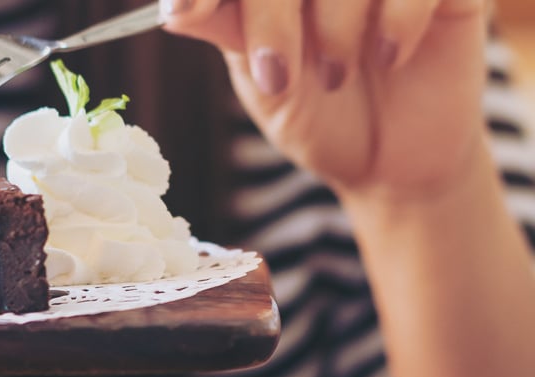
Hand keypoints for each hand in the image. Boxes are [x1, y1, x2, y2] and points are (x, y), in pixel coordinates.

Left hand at [163, 0, 489, 200]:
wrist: (394, 166)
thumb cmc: (323, 120)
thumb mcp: (264, 85)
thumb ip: (229, 36)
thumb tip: (174, 11)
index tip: (184, 14)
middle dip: (270, 14)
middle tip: (276, 76)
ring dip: (334, 26)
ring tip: (334, 78)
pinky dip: (396, 20)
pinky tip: (390, 59)